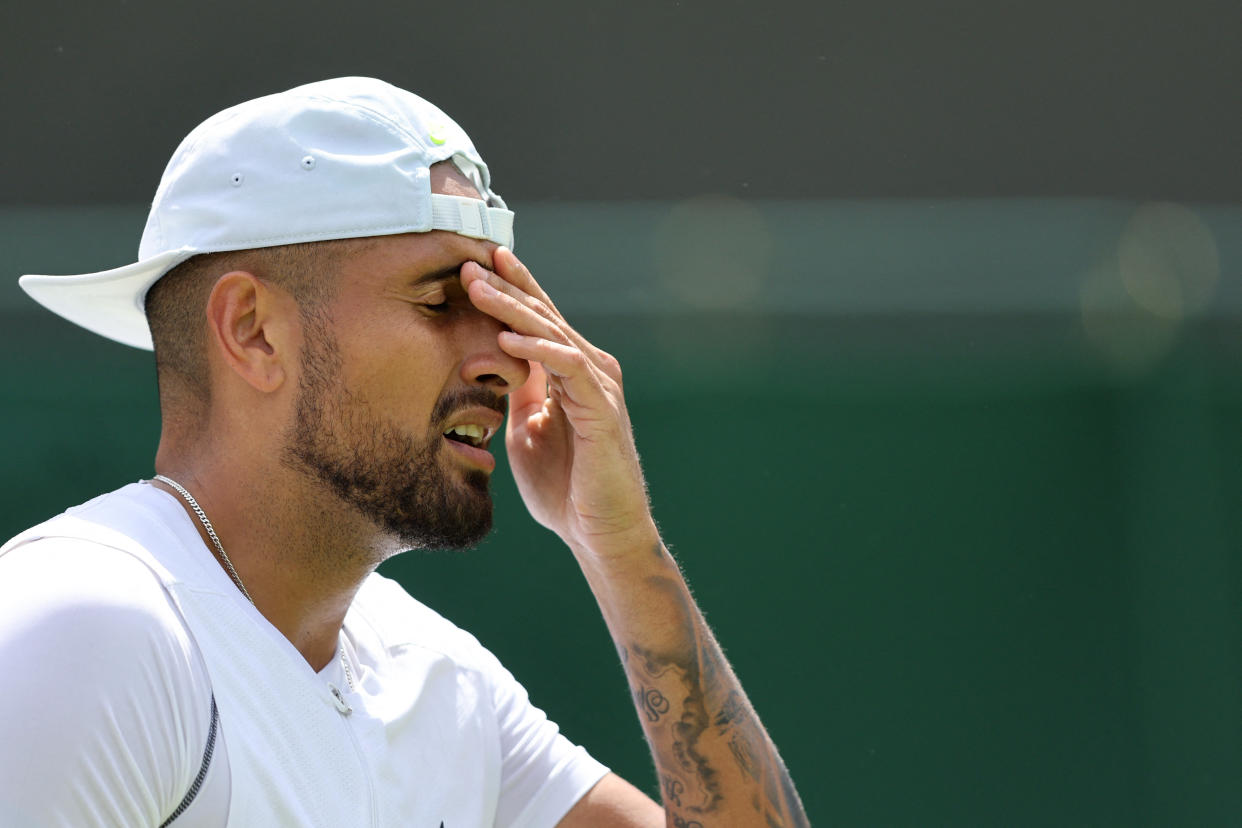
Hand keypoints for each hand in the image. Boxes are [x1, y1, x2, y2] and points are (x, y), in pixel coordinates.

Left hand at [461, 248, 655, 554]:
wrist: (598, 532)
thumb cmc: (564, 487)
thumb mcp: (526, 430)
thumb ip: (518, 394)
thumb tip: (493, 362)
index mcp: (570, 373)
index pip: (538, 320)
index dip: (510, 290)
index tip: (474, 263)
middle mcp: (589, 370)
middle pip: (544, 316)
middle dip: (505, 286)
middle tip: (468, 261)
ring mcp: (599, 386)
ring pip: (553, 333)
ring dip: (514, 308)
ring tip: (478, 288)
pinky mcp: (603, 409)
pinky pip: (570, 367)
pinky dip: (538, 349)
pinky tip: (507, 338)